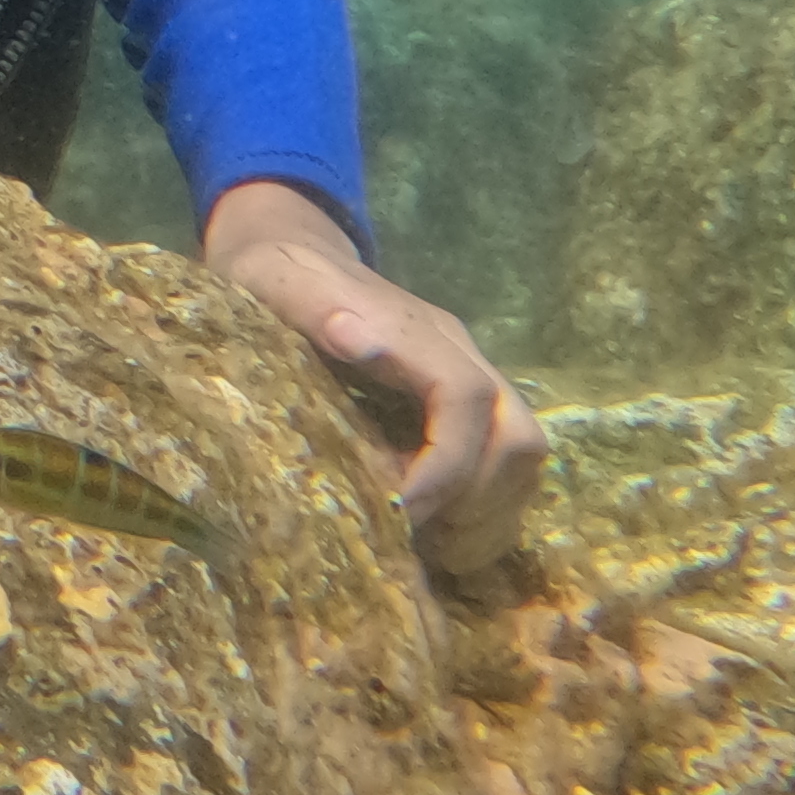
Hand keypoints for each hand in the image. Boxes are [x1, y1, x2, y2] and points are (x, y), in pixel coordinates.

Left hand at [199, 180, 544, 582]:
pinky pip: (507, 466)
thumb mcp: (274, 282)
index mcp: (413, 329)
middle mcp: (457, 353)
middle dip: (478, 500)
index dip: (444, 466)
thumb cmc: (272, 276)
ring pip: (523, 456)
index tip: (398, 510)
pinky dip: (484, 512)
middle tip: (418, 537)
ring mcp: (468, 377)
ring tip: (431, 546)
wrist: (291, 248)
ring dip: (487, 513)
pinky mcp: (464, 406)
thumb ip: (310, 305)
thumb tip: (354, 336)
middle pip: (517, 435)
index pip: (465, 398)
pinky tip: (437, 535)